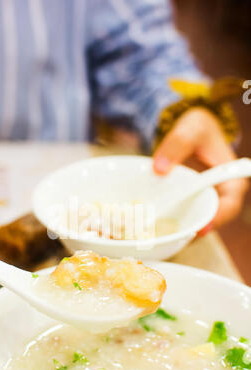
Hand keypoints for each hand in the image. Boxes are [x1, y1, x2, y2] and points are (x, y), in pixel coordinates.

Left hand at [153, 107, 248, 232]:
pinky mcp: (184, 204)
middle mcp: (216, 196)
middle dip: (189, 232)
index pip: (229, 206)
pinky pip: (175, 216)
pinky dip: (161, 221)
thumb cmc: (197, 128)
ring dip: (173, 231)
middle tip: (169, 238)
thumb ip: (177, 144)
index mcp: (229, 181)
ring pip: (190, 222)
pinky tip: (143, 224)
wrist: (186, 131)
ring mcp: (199, 202)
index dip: (217, 220)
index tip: (201, 229)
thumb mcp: (191, 127)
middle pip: (208, 221)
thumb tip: (159, 169)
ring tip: (152, 237)